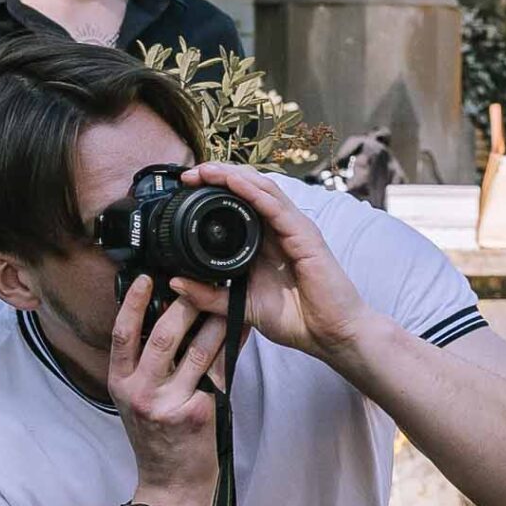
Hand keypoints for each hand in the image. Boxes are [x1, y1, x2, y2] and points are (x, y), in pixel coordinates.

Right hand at [108, 274, 223, 505]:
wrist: (171, 484)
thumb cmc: (157, 439)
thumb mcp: (137, 400)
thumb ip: (145, 366)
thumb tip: (167, 320)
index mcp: (121, 384)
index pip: (122, 334)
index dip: (132, 303)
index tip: (144, 278)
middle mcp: (141, 392)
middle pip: (164, 336)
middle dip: (186, 305)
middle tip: (201, 281)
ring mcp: (169, 403)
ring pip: (197, 351)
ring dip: (216, 321)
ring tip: (229, 298)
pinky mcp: (198, 413)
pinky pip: (218, 373)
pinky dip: (231, 349)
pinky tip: (241, 331)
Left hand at [167, 163, 372, 360]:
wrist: (330, 335)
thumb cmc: (296, 319)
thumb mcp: (241, 306)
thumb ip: (209, 296)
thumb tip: (175, 283)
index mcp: (266, 240)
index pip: (239, 203)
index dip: (214, 190)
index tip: (186, 188)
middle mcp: (280, 229)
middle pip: (249, 188)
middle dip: (219, 176)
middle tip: (191, 174)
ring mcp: (294, 229)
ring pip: (262, 189)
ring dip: (233, 176)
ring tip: (208, 170)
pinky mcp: (305, 236)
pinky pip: (276, 207)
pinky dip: (254, 192)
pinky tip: (235, 183)